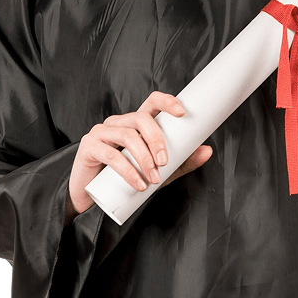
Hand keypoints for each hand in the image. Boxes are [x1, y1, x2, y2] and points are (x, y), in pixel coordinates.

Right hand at [66, 91, 212, 218]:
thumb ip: (180, 162)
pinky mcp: (90, 147)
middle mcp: (119, 122)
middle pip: (141, 118)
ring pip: (128, 135)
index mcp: (135, 123)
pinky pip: (111, 154)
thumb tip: (207, 150)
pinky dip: (128, 170)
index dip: (167, 102)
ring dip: (144, 157)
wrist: (89, 196)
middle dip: (157, 139)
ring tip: (154, 178)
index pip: (151, 102)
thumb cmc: (123, 178)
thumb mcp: (156, 170)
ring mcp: (102, 132)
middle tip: (165, 163)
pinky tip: (139, 183)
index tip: (182, 113)